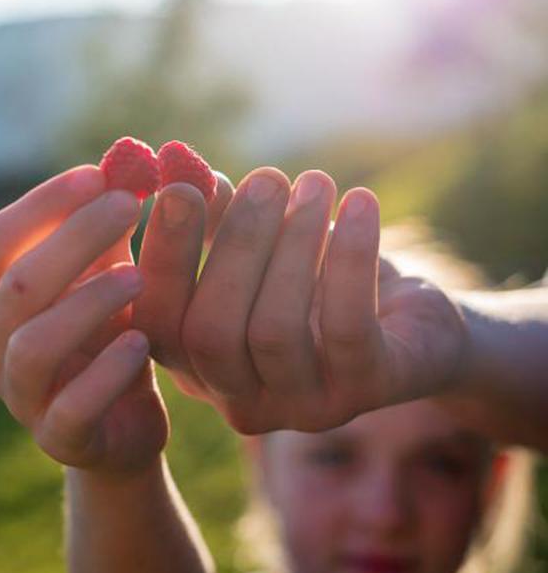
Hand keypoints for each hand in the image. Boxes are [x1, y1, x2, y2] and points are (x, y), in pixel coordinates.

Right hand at [0, 166, 169, 474]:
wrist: (123, 423)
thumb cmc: (108, 334)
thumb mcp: (106, 277)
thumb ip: (106, 228)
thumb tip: (126, 158)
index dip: (42, 204)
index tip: (99, 174)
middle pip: (15, 284)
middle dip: (73, 238)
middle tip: (130, 206)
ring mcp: (19, 396)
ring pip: (33, 343)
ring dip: (87, 302)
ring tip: (140, 276)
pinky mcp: (56, 439)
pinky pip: (71, 406)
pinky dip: (105, 372)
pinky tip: (140, 343)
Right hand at [134, 167, 468, 432]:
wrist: (414, 324)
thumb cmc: (318, 279)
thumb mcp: (262, 246)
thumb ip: (214, 216)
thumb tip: (177, 166)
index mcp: (198, 366)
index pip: (158, 323)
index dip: (164, 257)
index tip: (178, 188)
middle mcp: (240, 401)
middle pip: (211, 332)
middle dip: (236, 246)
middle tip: (266, 178)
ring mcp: (302, 406)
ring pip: (274, 330)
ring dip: (295, 243)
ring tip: (316, 182)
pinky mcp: (366, 391)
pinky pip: (346, 325)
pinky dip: (351, 256)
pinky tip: (362, 202)